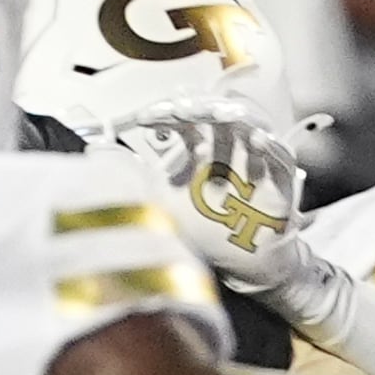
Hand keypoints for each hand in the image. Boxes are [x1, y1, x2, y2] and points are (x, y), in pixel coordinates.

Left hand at [122, 99, 316, 298]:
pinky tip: (258, 141)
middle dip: (201, 108)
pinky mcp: (280, 181)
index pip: (186, 119)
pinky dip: (271, 147)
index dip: (169, 112)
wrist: (243, 266)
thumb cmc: (204, 233)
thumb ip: (130, 176)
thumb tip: (95, 151)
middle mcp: (227, 151)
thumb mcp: (160, 204)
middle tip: (184, 109)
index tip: (149, 116)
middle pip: (218, 115)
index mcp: (201, 150)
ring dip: (236, 117)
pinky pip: (280, 158)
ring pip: (250, 127)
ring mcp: (255, 163)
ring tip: (219, 114)